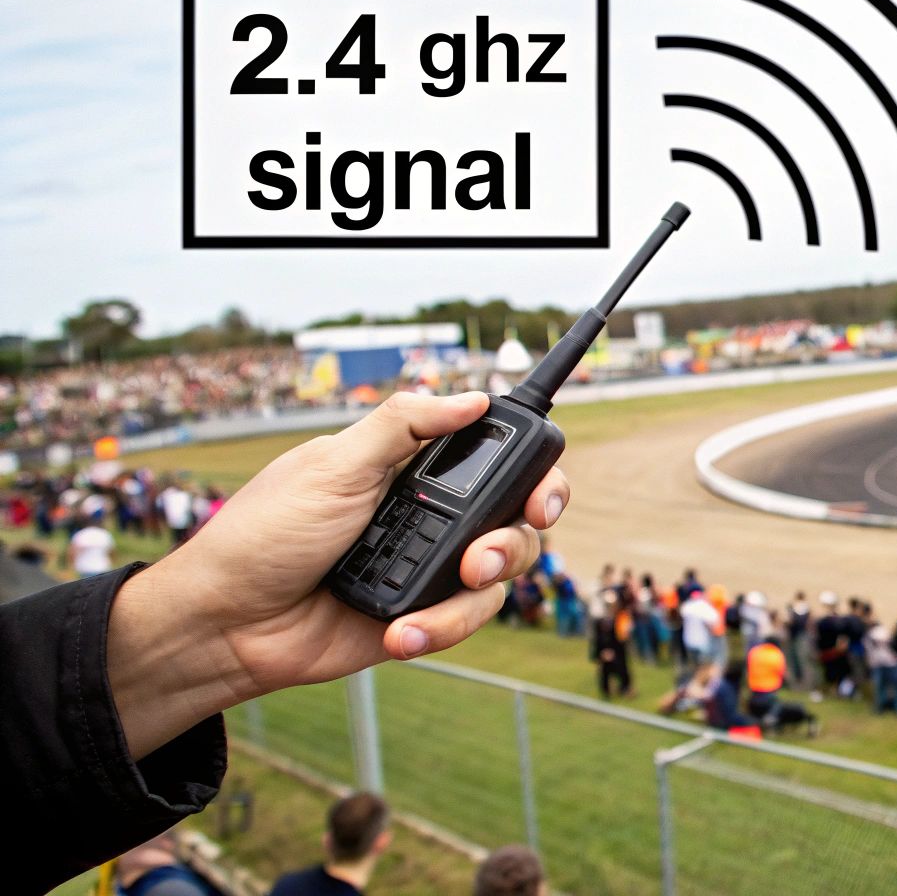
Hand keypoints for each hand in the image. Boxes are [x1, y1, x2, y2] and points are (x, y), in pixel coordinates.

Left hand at [107, 392, 570, 758]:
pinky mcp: (423, 617)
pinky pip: (466, 619)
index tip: (537, 495)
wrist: (226, 624)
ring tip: (440, 590)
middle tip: (484, 554)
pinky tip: (401, 633)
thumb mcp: (333, 464)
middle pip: (517, 519)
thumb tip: (473, 398)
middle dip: (514, 537)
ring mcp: (430, 568)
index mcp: (413, 469)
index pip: (497, 459)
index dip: (534, 474)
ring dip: (476, 587)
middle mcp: (433, 515)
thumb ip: (404, 425)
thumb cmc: (264, 534)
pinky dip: (442, 625)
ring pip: (501, 574)